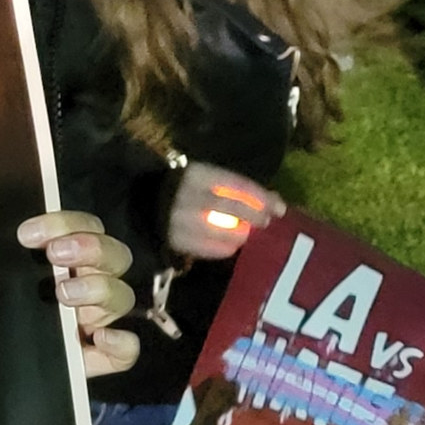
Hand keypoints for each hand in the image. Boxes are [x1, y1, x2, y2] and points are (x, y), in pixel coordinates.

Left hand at [18, 212, 139, 377]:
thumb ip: (5, 258)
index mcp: (68, 259)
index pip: (83, 227)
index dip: (62, 224)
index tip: (27, 234)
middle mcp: (89, 284)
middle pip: (113, 255)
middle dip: (89, 247)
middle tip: (55, 254)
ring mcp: (97, 321)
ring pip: (121, 296)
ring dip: (99, 288)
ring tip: (64, 293)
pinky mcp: (101, 357)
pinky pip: (127, 350)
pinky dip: (119, 342)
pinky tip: (99, 338)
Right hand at [168, 162, 282, 261]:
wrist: (144, 203)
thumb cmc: (186, 188)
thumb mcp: (206, 178)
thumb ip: (236, 188)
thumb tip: (274, 201)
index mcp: (197, 174)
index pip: (237, 185)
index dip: (262, 197)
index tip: (279, 207)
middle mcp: (189, 196)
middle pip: (233, 209)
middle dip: (256, 217)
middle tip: (266, 223)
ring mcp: (182, 221)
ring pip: (226, 233)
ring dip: (243, 235)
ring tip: (247, 234)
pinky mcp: (178, 242)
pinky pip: (212, 250)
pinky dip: (227, 248)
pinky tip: (231, 244)